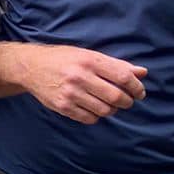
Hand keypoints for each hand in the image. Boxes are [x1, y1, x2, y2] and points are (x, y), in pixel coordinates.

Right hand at [0, 43, 145, 124]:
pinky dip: (97, 116)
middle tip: (127, 100)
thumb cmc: (64, 59)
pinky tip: (94, 108)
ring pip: (104, 110)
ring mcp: (70, 93)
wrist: (31, 67)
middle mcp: (80, 77)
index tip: (140, 92)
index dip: (136, 87)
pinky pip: (89, 118)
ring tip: (110, 104)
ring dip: (112, 109)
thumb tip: (142, 72)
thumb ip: (116, 64)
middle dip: (127, 101)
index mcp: (90, 61)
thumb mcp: (89, 55)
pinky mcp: (62, 106)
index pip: (123, 77)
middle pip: (116, 96)